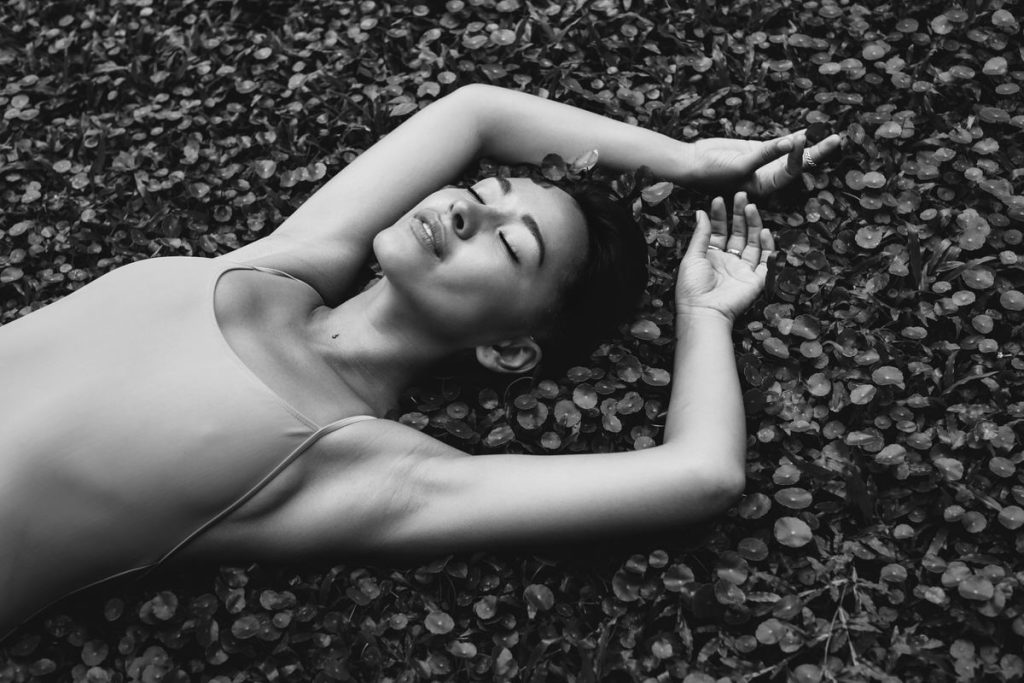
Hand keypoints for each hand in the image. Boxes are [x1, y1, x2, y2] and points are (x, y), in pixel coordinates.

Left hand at [675, 193, 773, 321]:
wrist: (703, 311)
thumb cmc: (692, 288)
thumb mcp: (692, 257)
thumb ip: (701, 235)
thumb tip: (701, 213)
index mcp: (711, 256)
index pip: (719, 231)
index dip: (720, 215)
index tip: (719, 199)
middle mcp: (728, 261)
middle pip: (737, 233)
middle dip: (739, 214)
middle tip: (740, 196)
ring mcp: (743, 270)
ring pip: (752, 242)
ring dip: (753, 224)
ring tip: (750, 207)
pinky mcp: (756, 280)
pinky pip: (766, 260)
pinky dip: (768, 245)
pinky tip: (764, 230)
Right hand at [688, 132, 841, 197]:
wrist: (692, 162)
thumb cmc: (712, 171)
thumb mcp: (741, 165)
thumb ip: (767, 153)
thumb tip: (793, 140)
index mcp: (765, 188)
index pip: (790, 172)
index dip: (798, 156)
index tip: (798, 138)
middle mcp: (768, 177)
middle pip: (799, 164)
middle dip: (817, 152)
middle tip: (837, 139)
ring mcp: (764, 163)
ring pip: (792, 153)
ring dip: (809, 143)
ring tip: (830, 135)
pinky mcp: (758, 150)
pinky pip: (780, 144)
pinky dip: (793, 137)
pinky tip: (807, 131)